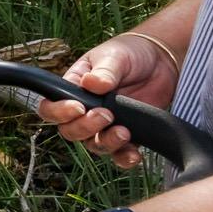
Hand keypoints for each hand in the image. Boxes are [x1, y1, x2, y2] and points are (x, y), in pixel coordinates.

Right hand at [37, 33, 179, 167]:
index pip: (51, 108)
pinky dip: (125, 158)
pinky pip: (120, 154)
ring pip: (94, 145)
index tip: (79, 108)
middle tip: (106, 114)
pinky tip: (135, 154)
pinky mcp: (128, 134)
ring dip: (107, 143)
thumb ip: (104, 71)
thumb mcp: (114, 56)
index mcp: (74, 89)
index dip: (59, 113)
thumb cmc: (129, 53)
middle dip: (86, 128)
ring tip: (124, 131)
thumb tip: (91, 83)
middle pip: (71, 132)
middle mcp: (85, 110)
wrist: (161, 61)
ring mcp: (106, 125)